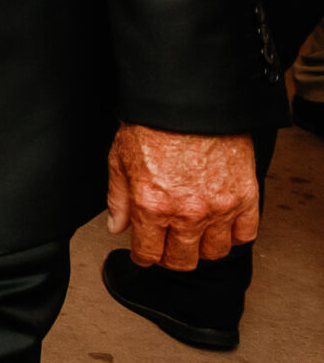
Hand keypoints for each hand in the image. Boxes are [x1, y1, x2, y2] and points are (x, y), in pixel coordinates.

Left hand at [104, 123, 258, 268]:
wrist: (188, 102)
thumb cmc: (152, 125)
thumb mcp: (119, 160)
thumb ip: (118, 199)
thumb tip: (117, 226)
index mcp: (152, 206)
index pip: (149, 253)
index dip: (144, 256)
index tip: (144, 253)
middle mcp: (187, 213)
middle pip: (183, 260)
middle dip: (170, 257)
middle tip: (167, 246)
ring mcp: (220, 208)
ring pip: (215, 252)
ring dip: (202, 249)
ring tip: (193, 236)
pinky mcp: (245, 197)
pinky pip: (245, 234)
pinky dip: (234, 236)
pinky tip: (222, 226)